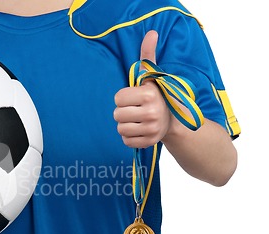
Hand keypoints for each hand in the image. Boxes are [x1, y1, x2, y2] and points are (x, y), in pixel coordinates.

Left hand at [113, 30, 171, 147]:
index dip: (123, 98)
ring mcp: (151, 129)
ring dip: (125, 125)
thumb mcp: (152, 76)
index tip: (133, 98)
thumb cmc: (158, 95)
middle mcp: (151, 112)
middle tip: (134, 110)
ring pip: (120, 129)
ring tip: (136, 120)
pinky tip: (139, 130)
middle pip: (117, 115)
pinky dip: (129, 137)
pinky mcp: (149, 142)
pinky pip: (126, 141)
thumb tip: (151, 33)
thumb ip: (147, 56)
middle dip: (123, 112)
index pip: (118, 98)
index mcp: (149, 94)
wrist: (175, 120)